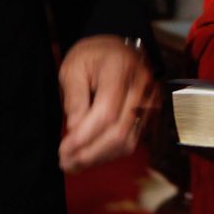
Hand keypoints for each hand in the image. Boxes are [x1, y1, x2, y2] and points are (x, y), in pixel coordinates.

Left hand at [57, 35, 159, 172]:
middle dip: (90, 153)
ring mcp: (149, 101)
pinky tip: (91, 156)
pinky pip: (132, 141)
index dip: (84, 136)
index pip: (106, 112)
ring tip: (75, 164)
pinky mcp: (149, 114)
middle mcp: (141, 85)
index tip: (64, 150)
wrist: (116, 49)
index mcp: (120, 68)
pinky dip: (110, 153)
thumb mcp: (72, 69)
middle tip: (66, 163)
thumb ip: (74, 100)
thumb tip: (75, 132)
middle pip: (119, 132)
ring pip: (127, 142)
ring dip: (99, 158)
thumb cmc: (92, 56)